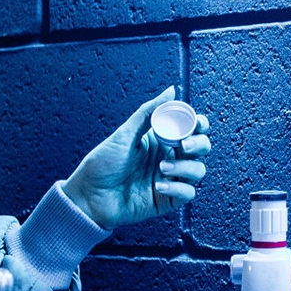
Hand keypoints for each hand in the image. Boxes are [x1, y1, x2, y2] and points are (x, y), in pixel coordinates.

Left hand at [63, 87, 211, 230]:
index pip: (191, 128)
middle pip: (201, 148)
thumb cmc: (102, 164)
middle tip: (184, 145)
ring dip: (184, 167)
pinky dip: (177, 188)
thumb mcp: (125, 134)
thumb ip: (149, 112)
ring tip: (162, 167)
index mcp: (161, 139)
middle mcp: (169, 157)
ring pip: (198, 171)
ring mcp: (170, 179)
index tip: (195, 123)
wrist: (89, 196)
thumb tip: (170, 91)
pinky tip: (159, 185)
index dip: (199, 124)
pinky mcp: (168, 199)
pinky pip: (187, 194)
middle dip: (198, 144)